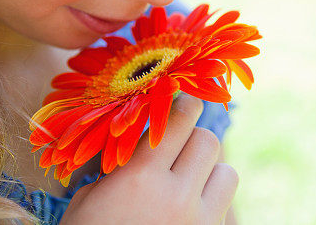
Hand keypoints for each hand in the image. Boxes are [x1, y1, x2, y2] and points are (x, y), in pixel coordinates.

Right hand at [59, 94, 237, 224]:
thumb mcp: (87, 202)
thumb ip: (118, 169)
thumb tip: (142, 141)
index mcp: (139, 179)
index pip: (177, 121)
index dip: (183, 106)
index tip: (184, 102)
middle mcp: (175, 196)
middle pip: (207, 142)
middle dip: (193, 141)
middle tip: (179, 148)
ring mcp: (199, 222)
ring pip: (228, 173)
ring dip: (211, 174)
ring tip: (189, 185)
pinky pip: (227, 208)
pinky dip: (213, 204)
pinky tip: (190, 212)